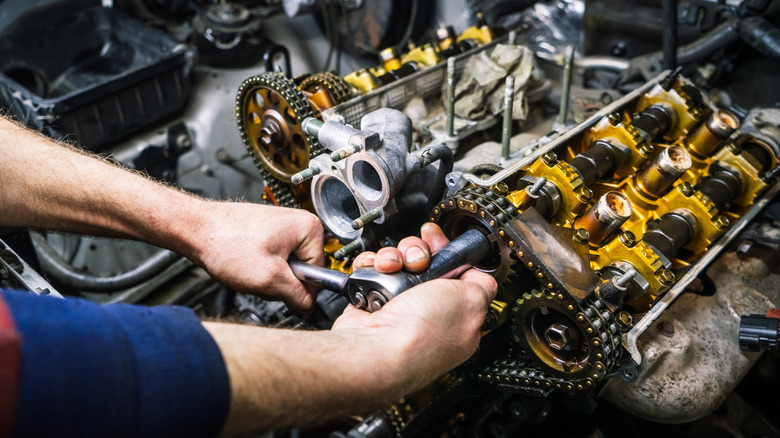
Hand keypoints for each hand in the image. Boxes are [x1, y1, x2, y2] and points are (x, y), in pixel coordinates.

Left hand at [191, 201, 323, 313]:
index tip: (277, 283)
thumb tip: (310, 308)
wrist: (195, 230)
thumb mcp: (269, 279)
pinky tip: (245, 264)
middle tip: (258, 275)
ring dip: (268, 278)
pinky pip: (273, 263)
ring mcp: (283, 229)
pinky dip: (260, 270)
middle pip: (302, 272)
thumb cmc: (226, 242)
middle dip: (280, 282)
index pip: (318, 273)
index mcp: (309, 228)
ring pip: (286, 270)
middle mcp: (299, 224)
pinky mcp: (269, 235)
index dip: (298, 286)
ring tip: (248, 267)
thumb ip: (298, 297)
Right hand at [333, 223, 496, 391]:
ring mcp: (396, 308)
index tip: (439, 243)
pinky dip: (370, 266)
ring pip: (398, 263)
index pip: (457, 274)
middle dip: (419, 253)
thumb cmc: (422, 335)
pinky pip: (372, 271)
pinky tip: (375, 271)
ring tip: (392, 268)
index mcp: (456, 317)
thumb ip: (483, 284)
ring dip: (394, 257)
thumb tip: (480, 275)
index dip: (449, 254)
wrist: (374, 349)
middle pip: (426, 262)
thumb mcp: (471, 301)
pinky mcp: (370, 303)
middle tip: (417, 262)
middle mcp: (426, 314)